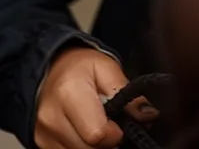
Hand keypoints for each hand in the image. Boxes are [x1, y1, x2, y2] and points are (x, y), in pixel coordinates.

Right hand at [35, 46, 157, 148]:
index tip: (120, 124)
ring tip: (97, 125)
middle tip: (111, 124)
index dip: (116, 134)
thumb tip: (148, 114)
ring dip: (94, 147)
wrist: (49, 67)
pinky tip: (84, 132)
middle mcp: (52, 118)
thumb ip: (126, 92)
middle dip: (106, 143)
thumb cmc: (80, 66)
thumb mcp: (107, 68)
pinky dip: (81, 147)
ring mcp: (44, 134)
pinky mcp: (41, 144)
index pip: (97, 134)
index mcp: (70, 93)